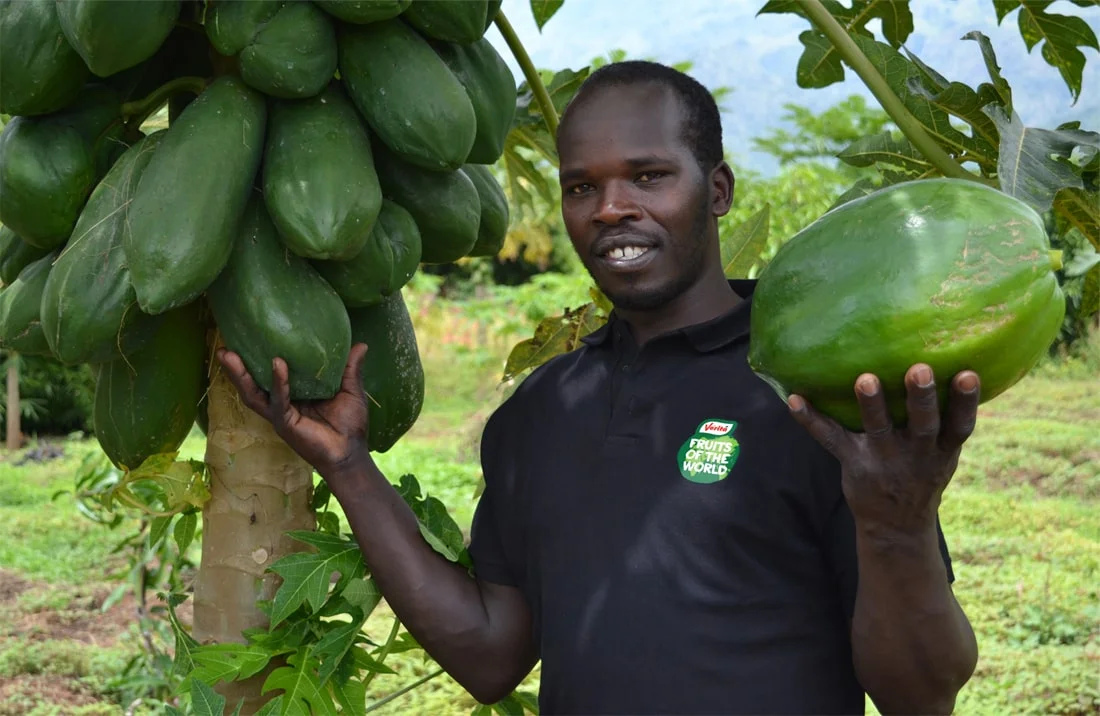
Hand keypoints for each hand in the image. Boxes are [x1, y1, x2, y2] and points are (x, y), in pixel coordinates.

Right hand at [215, 343, 371, 477]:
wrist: (351, 453)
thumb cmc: (350, 424)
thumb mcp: (350, 390)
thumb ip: (349, 368)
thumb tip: (361, 344)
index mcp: (293, 395)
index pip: (268, 375)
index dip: (255, 360)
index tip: (244, 338)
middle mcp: (281, 404)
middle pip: (252, 384)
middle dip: (235, 367)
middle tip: (223, 347)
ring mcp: (281, 414)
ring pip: (254, 393)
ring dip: (240, 375)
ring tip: (228, 354)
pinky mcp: (286, 423)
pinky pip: (279, 401)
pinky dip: (279, 382)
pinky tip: (277, 364)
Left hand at [787, 363, 980, 534]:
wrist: (896, 527)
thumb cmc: (921, 475)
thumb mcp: (943, 456)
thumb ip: (945, 423)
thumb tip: (954, 368)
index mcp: (942, 450)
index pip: (960, 425)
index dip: (966, 401)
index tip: (969, 374)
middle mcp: (916, 455)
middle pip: (923, 424)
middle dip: (922, 398)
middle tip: (919, 369)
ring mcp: (883, 459)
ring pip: (878, 429)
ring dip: (871, 404)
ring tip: (865, 379)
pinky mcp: (854, 462)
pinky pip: (830, 439)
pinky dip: (810, 420)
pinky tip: (794, 399)